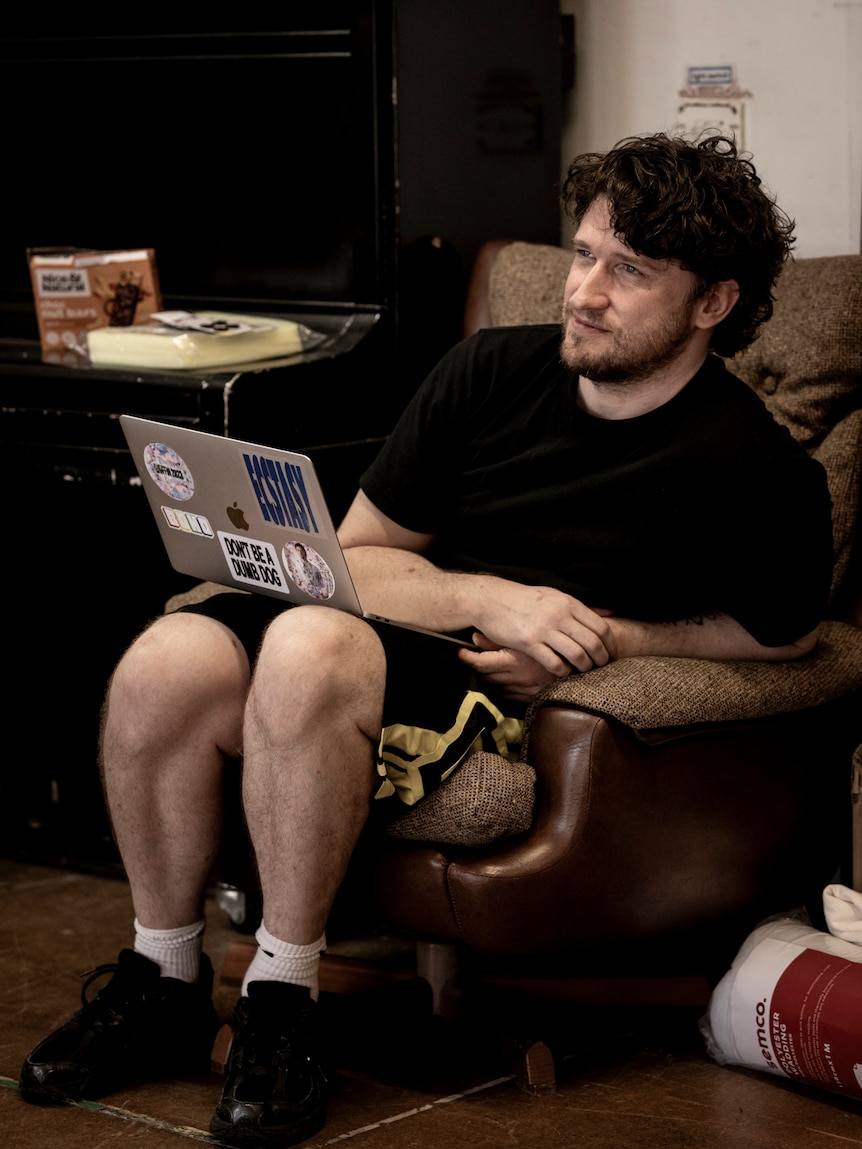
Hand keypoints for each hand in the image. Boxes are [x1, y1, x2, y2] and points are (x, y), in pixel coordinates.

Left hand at [459, 633, 565, 701]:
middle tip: (473, 655)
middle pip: (485, 675)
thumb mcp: (526, 637)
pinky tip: (504, 677)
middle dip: (478, 666)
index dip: (467, 658)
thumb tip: (474, 637)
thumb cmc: (554, 644)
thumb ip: (499, 639)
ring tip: (489, 664)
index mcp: (515, 660)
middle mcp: (517, 678)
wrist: (582, 665)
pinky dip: (502, 686)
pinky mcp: (531, 697)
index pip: (481, 663)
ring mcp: (524, 690)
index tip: (461, 652)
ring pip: (495, 686)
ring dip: (490, 676)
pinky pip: (508, 695)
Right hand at [469, 579, 615, 673]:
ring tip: (582, 669)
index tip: (609, 653)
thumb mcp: (554, 595)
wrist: (490, 599)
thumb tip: (609, 613)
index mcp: (568, 603)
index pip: (600, 627)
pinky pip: (555, 663)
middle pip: (593, 643)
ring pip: (577, 655)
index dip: (609, 644)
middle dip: (601, 658)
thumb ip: (579, 607)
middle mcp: (559, 615)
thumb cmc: (524, 599)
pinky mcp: (529, 642)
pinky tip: (562, 671)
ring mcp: (544, 629)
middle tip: (600, 665)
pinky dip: (563, 671)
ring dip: (584, 666)